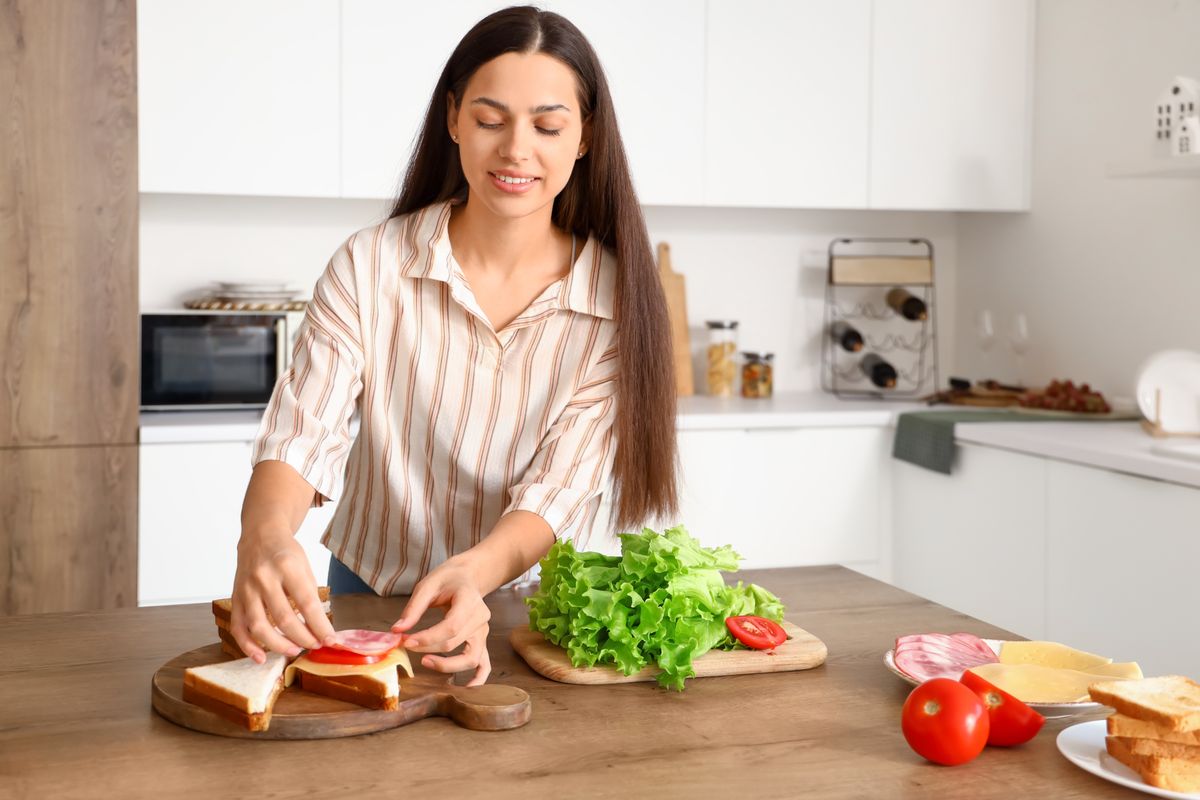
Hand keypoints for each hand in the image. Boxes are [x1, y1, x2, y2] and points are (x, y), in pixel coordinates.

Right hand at [231, 527, 336, 662]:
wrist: (259, 536)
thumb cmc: (286, 553)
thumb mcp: (305, 567)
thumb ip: (309, 596)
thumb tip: (319, 629)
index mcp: (287, 567)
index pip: (307, 603)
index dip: (320, 625)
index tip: (330, 640)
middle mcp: (264, 577)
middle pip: (283, 618)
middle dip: (302, 637)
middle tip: (314, 645)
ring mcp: (246, 589)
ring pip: (258, 626)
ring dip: (277, 645)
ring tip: (294, 651)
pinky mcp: (235, 597)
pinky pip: (238, 627)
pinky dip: (247, 646)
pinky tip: (260, 657)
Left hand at [391, 559, 491, 686]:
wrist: (468, 577)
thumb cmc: (447, 579)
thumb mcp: (428, 585)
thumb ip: (413, 608)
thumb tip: (397, 630)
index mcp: (469, 600)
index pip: (451, 626)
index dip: (428, 638)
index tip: (406, 641)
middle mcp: (481, 618)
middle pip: (455, 642)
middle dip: (428, 648)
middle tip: (407, 646)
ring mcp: (484, 632)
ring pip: (470, 657)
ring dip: (448, 666)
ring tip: (425, 662)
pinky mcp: (482, 641)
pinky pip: (484, 664)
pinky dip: (478, 679)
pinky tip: (466, 689)